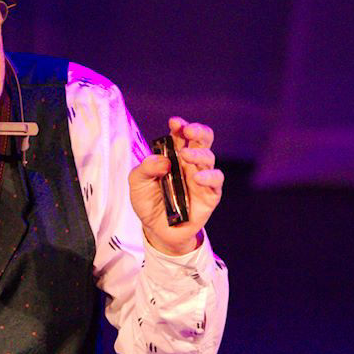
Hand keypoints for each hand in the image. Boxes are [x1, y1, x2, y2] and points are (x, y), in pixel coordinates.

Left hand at [129, 116, 223, 254]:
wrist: (157, 230)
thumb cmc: (148, 203)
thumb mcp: (137, 183)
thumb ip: (145, 168)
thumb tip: (163, 160)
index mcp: (174, 155)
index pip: (181, 134)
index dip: (180, 126)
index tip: (174, 122)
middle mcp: (190, 163)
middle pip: (202, 139)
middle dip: (197, 131)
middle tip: (188, 130)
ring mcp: (202, 178)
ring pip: (208, 157)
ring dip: (198, 153)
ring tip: (185, 156)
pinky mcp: (210, 195)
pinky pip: (216, 180)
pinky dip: (208, 176)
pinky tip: (196, 178)